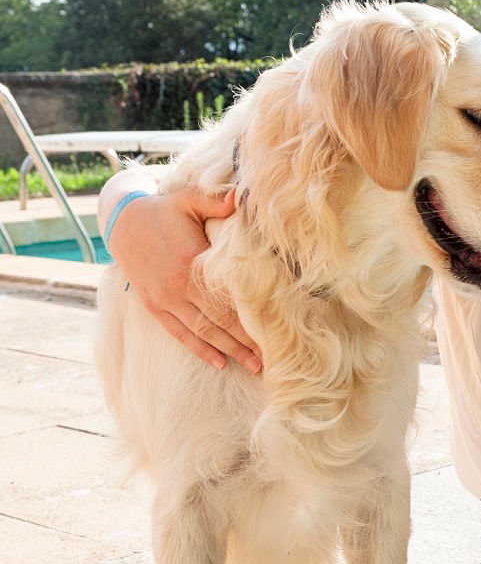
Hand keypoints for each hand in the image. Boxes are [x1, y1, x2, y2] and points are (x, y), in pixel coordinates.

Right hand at [108, 187, 262, 372]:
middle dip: (246, 342)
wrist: (122, 223)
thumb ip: (215, 201)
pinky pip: (179, 333)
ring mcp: (164, 299)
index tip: (275, 332)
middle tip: (271, 359)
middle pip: (219, 322)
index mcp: (190, 263)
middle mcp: (177, 287)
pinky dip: (199, 349)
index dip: (251, 318)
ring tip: (253, 366)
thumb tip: (239, 197)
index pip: (228, 299)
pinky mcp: (154, 306)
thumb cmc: (164, 209)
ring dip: (228, 351)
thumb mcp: (188, 199)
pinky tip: (218, 362)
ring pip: (201, 332)